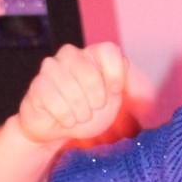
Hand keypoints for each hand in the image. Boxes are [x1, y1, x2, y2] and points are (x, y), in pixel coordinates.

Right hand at [17, 42, 153, 147]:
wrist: (57, 130)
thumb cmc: (87, 113)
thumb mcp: (112, 103)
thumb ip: (126, 92)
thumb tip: (144, 97)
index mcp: (93, 56)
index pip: (109, 51)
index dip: (115, 74)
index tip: (114, 91)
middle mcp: (71, 55)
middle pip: (90, 73)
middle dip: (96, 99)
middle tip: (93, 109)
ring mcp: (51, 68)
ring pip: (71, 89)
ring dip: (80, 112)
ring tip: (78, 116)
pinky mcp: (37, 85)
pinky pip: (54, 101)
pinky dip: (65, 117)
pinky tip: (65, 120)